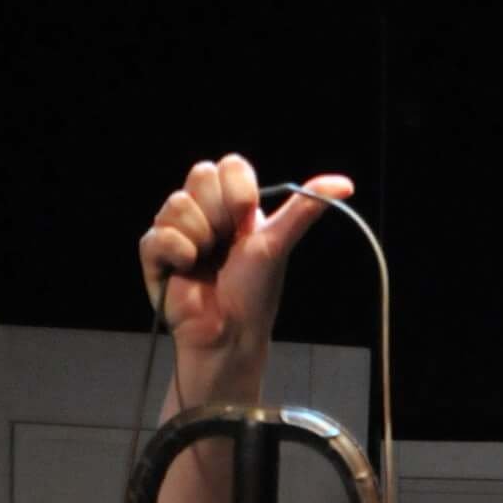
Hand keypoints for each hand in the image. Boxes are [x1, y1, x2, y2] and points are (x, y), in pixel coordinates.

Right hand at [139, 152, 354, 361]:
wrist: (228, 335)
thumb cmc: (255, 294)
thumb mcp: (279, 243)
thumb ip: (305, 209)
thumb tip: (346, 184)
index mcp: (233, 205)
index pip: (226, 166)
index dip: (236, 191)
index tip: (245, 222)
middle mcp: (205, 213)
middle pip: (199, 176)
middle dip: (217, 215)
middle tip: (225, 247)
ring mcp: (178, 231)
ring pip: (176, 204)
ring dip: (198, 238)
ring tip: (206, 264)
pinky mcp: (155, 255)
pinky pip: (156, 235)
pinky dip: (176, 252)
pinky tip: (187, 270)